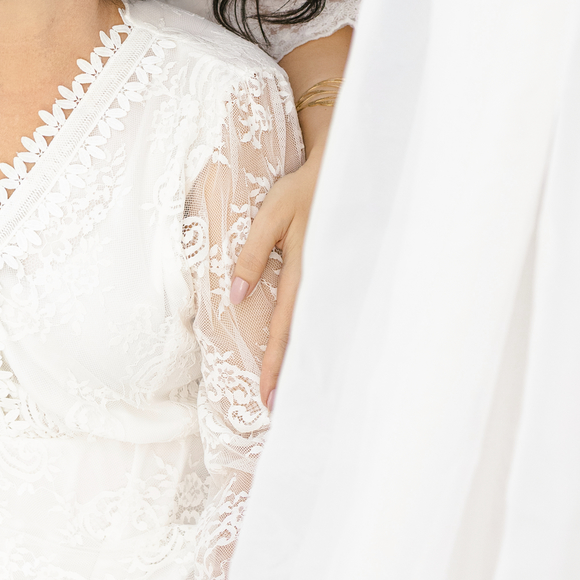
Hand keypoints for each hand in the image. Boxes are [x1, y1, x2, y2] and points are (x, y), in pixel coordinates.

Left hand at [231, 143, 325, 407]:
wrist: (344, 166)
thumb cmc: (303, 189)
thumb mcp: (271, 214)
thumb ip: (252, 252)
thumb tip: (235, 295)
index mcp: (304, 269)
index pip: (286, 327)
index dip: (276, 363)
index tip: (268, 397)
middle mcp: (324, 281)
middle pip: (307, 338)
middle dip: (295, 376)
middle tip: (283, 413)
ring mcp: (337, 279)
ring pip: (320, 330)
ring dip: (310, 362)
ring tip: (301, 396)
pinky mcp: (343, 274)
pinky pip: (331, 314)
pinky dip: (324, 339)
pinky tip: (322, 359)